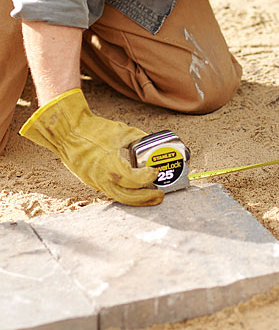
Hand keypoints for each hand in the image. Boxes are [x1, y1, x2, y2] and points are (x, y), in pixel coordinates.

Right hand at [19, 89, 163, 205]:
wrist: (67, 131)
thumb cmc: (93, 130)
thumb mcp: (121, 131)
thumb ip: (139, 138)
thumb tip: (153, 143)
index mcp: (109, 164)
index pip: (133, 179)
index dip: (147, 177)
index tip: (155, 171)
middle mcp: (102, 177)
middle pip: (128, 196)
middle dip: (146, 197)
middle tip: (160, 195)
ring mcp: (95, 182)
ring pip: (119, 197)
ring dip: (137, 199)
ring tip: (152, 197)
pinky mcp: (92, 182)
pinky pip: (111, 193)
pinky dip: (125, 194)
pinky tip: (136, 193)